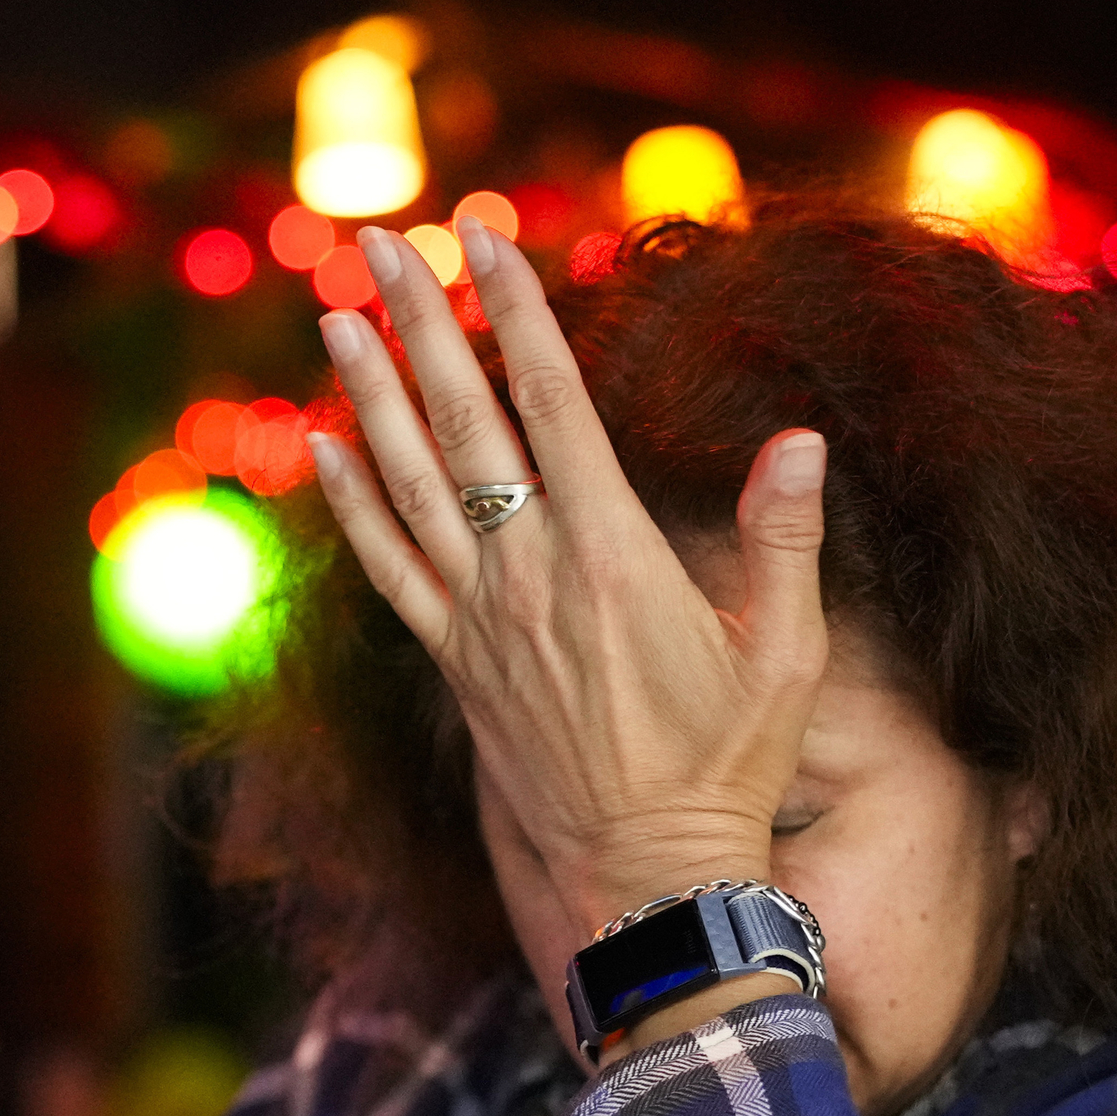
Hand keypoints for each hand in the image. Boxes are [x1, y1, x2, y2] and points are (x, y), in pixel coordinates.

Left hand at [309, 218, 827, 955]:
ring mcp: (481, 622)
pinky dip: (350, 503)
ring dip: (368, 392)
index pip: (552, 402)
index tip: (482, 236)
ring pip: (409, 484)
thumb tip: (798, 439)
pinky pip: (388, 569)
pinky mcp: (455, 666)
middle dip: (420, 322)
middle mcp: (530, 576)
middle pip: (463, 422)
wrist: (648, 880)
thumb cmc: (730, 768)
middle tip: (381, 241)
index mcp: (612, 555)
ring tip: (332, 314)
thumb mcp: (787, 656)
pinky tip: (318, 445)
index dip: (514, 310)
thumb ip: (785, 541)